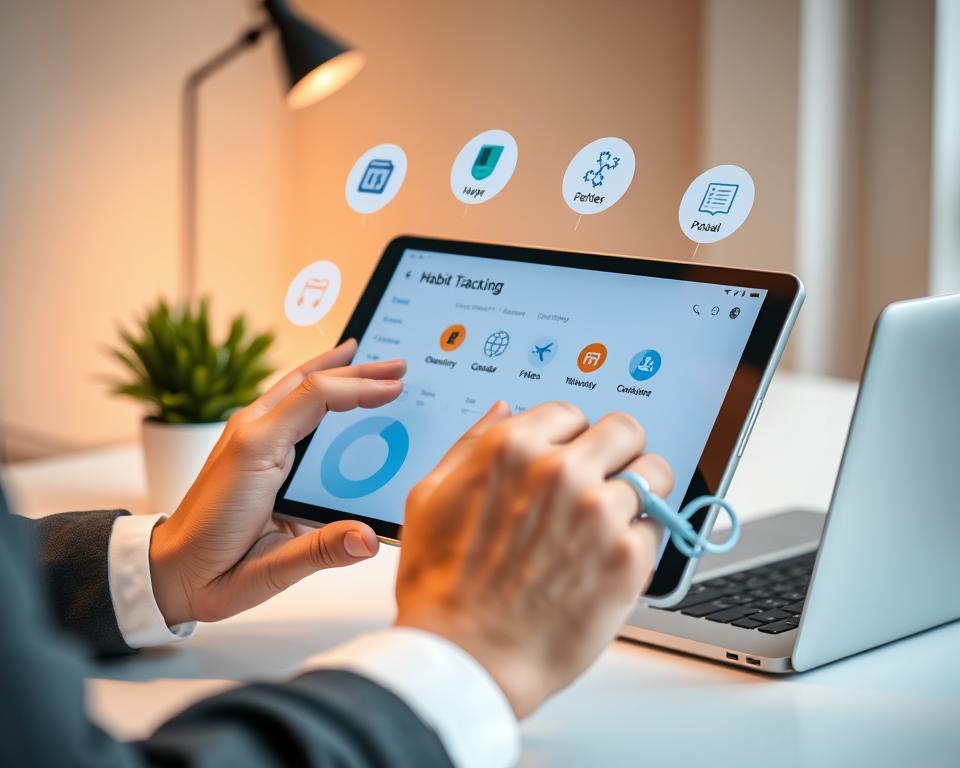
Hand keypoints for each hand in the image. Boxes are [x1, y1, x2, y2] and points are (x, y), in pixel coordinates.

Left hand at [149, 340, 405, 625]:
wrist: (169, 573)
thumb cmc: (211, 567)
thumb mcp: (268, 567)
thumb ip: (321, 550)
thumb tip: (371, 540)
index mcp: (256, 449)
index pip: (316, 397)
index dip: (360, 388)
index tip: (397, 387)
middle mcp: (251, 432)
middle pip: (309, 381)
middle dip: (357, 369)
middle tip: (397, 364)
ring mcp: (248, 437)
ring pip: (296, 386)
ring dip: (335, 371)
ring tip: (367, 359)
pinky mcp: (251, 448)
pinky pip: (288, 405)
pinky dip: (315, 389)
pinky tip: (330, 391)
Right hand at [395, 401, 672, 717]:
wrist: (466, 658)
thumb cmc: (441, 587)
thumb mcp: (430, 497)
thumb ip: (472, 445)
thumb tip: (505, 411)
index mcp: (512, 450)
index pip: (570, 412)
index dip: (569, 437)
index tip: (569, 456)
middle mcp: (562, 472)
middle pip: (625, 430)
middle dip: (616, 451)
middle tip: (605, 478)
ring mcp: (600, 514)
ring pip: (654, 475)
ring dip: (636, 494)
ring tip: (612, 522)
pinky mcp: (629, 559)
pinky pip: (657, 528)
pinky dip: (639, 541)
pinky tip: (607, 561)